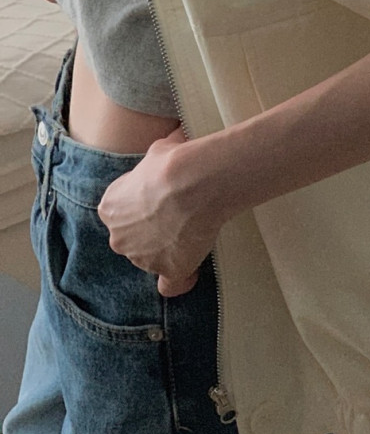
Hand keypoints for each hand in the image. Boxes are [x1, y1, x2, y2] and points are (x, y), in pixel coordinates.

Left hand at [97, 127, 223, 296]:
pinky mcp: (169, 270)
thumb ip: (155, 164)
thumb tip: (171, 148)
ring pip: (152, 258)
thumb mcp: (157, 151)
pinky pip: (172, 284)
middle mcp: (119, 237)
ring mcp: (143, 258)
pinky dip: (180, 280)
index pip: (122, 212)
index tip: (161, 197)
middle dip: (152, 229)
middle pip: (133, 238)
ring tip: (194, 230)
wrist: (195, 181)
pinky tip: (190, 272)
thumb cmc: (174, 162)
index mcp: (110, 208)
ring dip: (168, 249)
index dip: (143, 204)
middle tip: (179, 213)